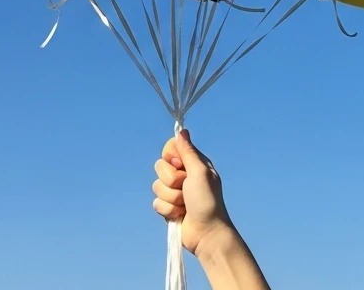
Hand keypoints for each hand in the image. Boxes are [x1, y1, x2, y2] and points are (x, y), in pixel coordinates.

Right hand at [152, 129, 232, 256]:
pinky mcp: (169, 207)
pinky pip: (156, 203)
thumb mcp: (200, 172)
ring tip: (185, 204)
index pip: (170, 148)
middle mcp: (183, 175)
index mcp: (193, 163)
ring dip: (171, 197)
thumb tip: (182, 130)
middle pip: (160, 166)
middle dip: (172, 180)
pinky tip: (180, 214)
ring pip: (157, 186)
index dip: (171, 156)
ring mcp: (175, 191)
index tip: (179, 164)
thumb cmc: (207, 200)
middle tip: (186, 187)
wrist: (206, 233)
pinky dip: (168, 210)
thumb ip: (188, 152)